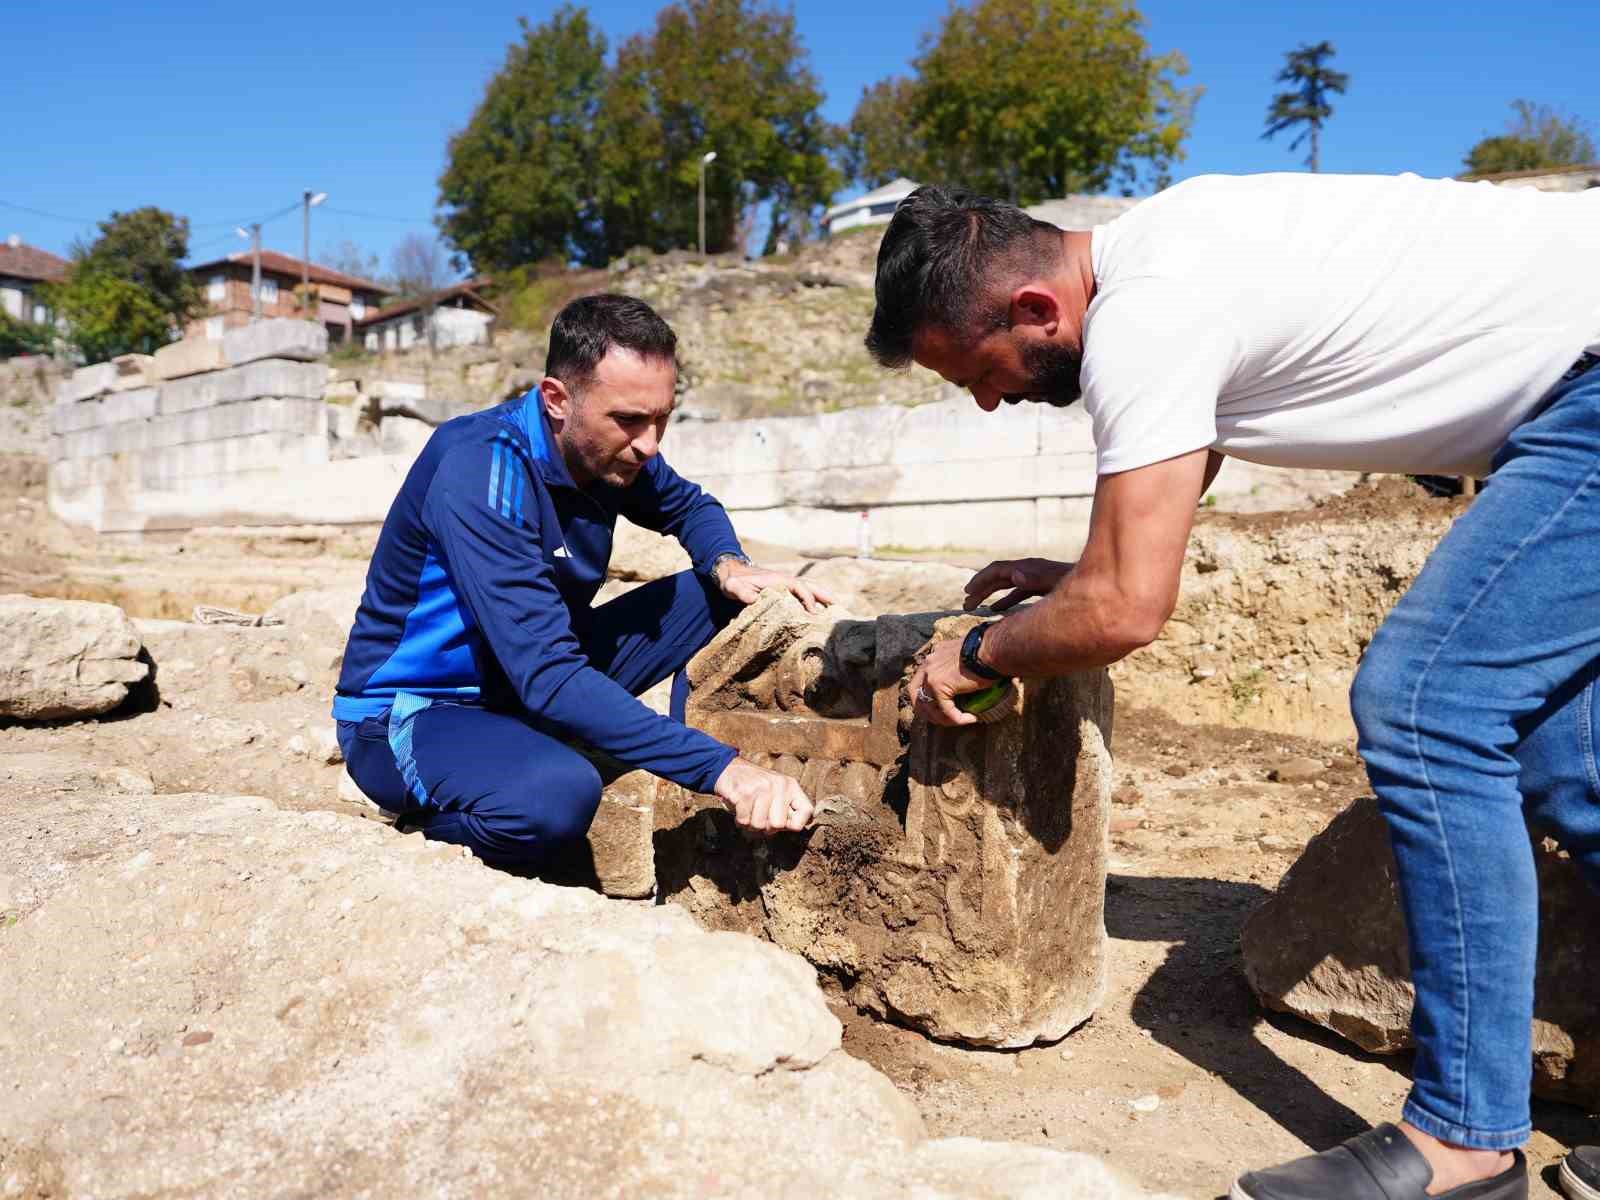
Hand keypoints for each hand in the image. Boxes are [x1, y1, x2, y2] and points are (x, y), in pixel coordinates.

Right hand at [713, 757, 815, 834]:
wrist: (729, 769)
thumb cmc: (755, 786)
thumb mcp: (777, 791)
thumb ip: (787, 808)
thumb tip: (800, 826)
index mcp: (791, 785)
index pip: (807, 811)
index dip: (795, 824)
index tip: (784, 824)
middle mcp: (779, 785)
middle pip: (778, 824)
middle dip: (766, 827)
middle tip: (759, 817)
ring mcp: (762, 788)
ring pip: (759, 825)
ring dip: (750, 824)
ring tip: (748, 812)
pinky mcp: (744, 792)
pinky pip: (744, 820)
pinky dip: (739, 820)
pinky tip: (739, 809)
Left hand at [716, 559, 835, 613]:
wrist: (731, 573)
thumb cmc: (733, 582)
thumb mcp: (734, 587)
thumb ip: (743, 593)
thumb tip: (755, 600)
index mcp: (777, 580)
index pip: (799, 587)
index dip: (807, 598)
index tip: (813, 612)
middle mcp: (785, 580)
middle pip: (809, 584)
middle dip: (823, 594)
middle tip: (837, 605)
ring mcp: (785, 583)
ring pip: (808, 586)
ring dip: (822, 594)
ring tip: (834, 606)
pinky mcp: (784, 589)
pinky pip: (803, 591)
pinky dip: (814, 596)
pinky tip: (819, 607)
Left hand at [908, 637, 985, 727]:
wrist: (993, 649)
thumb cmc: (988, 651)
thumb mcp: (968, 657)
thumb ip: (960, 667)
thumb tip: (968, 680)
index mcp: (935, 655)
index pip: (921, 678)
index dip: (927, 695)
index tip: (941, 705)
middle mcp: (929, 663)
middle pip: (914, 692)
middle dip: (925, 710)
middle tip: (942, 719)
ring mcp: (931, 674)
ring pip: (928, 706)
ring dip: (942, 718)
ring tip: (960, 721)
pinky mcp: (939, 685)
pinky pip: (945, 710)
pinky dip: (957, 718)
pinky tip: (970, 718)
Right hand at [963, 557, 1073, 611]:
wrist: (1097, 584)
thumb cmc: (1078, 584)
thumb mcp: (1055, 582)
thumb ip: (1035, 578)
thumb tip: (1015, 575)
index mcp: (1028, 568)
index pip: (997, 570)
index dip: (980, 580)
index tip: (967, 593)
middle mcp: (1028, 571)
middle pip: (997, 577)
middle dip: (980, 589)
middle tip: (965, 605)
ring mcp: (1034, 578)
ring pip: (1004, 585)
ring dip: (989, 595)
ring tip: (974, 607)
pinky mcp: (1040, 586)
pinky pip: (1016, 592)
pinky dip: (1004, 601)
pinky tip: (996, 611)